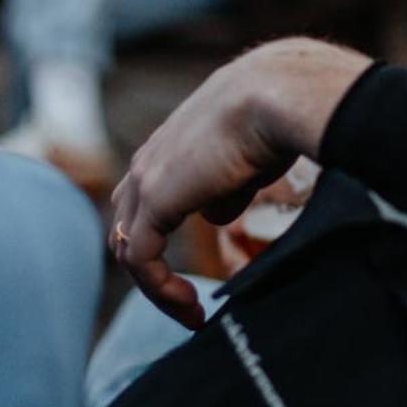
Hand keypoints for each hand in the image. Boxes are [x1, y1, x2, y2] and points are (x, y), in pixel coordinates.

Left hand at [110, 40, 372, 326]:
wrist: (276, 93)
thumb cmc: (278, 116)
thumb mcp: (249, 160)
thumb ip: (228, 189)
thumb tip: (216, 213)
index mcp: (169, 147)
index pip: (145, 202)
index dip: (162, 242)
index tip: (197, 270)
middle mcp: (149, 160)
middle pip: (128, 226)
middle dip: (153, 269)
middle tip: (189, 301)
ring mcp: (146, 178)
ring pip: (130, 247)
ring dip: (157, 287)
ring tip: (192, 313)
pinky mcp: (154, 199)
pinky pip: (141, 259)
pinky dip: (160, 290)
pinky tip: (193, 309)